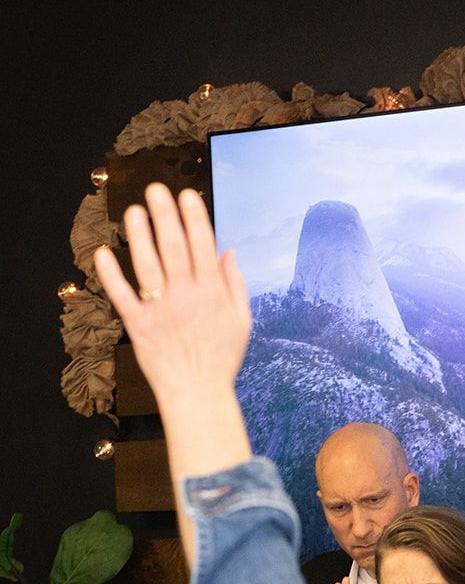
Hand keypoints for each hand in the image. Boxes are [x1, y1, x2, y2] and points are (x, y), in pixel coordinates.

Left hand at [94, 183, 253, 566]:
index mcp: (213, 293)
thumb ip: (235, 283)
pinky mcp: (139, 326)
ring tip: (133, 212)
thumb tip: (228, 251)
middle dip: (165, 216)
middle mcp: (187, 297)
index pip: (203, 246)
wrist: (198, 394)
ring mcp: (161, 311)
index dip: (195, 218)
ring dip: (140, 236)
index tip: (187, 195)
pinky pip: (123, 296)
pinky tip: (104, 253)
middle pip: (175, 248)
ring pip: (149, 266)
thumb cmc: (221, 358)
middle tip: (156, 190)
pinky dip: (112, 275)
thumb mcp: (241, 320)